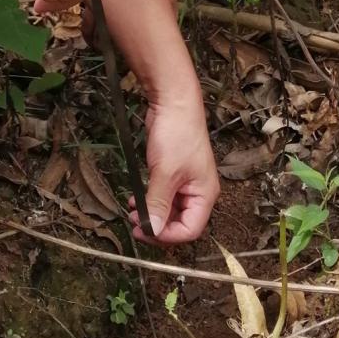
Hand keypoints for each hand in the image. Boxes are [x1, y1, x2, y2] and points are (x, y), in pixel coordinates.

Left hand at [130, 95, 218, 245]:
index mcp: (205, 194)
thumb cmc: (177, 134)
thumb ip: (159, 204)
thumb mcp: (165, 173)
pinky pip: (163, 196)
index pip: (190, 229)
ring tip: (133, 212)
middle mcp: (198, 191)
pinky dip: (151, 201)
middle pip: (180, 222)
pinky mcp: (173, 172)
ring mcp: (186, 181)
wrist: (173, 102)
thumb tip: (153, 231)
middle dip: (158, 226)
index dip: (168, 235)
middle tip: (135, 225)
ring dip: (152, 214)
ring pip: (170, 210)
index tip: (145, 231)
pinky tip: (137, 200)